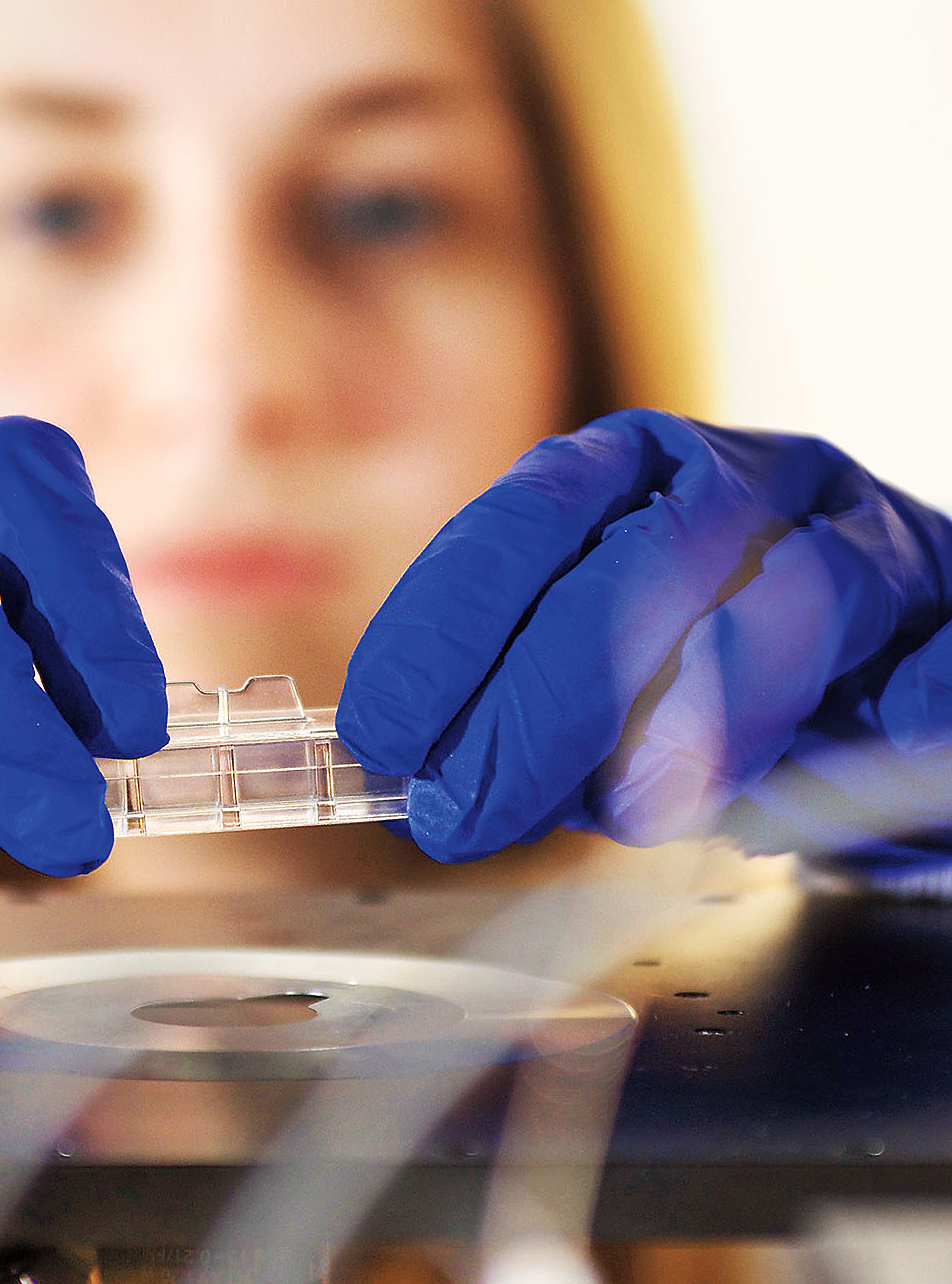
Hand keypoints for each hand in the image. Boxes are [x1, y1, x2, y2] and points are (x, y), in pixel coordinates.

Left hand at [337, 409, 951, 862]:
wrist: (901, 678)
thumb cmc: (725, 679)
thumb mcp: (612, 681)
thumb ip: (533, 714)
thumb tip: (436, 780)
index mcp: (641, 472)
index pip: (527, 518)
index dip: (448, 623)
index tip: (387, 729)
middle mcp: (755, 480)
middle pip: (646, 556)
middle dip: (543, 695)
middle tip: (473, 807)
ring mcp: (873, 536)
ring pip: (802, 590)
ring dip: (710, 706)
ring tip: (632, 811)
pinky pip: (942, 655)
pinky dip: (899, 708)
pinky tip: (854, 754)